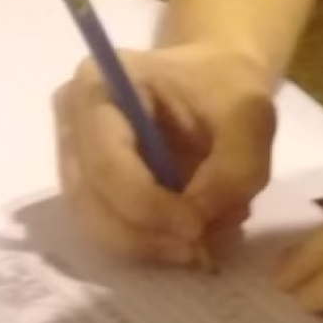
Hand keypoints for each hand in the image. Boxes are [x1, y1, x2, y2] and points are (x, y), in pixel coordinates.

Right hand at [54, 42, 275, 264]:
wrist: (215, 73)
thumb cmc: (227, 83)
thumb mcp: (250, 115)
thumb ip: (236, 168)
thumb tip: (201, 223)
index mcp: (99, 86)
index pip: (107, 162)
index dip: (149, 205)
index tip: (198, 227)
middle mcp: (71, 122)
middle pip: (91, 201)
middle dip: (147, 235)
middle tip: (199, 249)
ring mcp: (71, 155)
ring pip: (95, 223)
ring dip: (148, 245)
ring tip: (199, 245)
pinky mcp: (87, 184)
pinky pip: (107, 227)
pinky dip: (148, 242)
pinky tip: (185, 238)